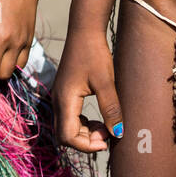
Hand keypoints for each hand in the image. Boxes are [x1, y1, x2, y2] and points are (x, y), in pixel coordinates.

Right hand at [52, 30, 122, 152]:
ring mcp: (59, 97)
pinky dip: (83, 123)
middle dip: (85, 141)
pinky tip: (98, 118)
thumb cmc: (94, 53)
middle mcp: (58, 101)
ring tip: (105, 126)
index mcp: (65, 100)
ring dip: (85, 133)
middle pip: (64, 135)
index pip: (68, 137)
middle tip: (107, 133)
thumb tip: (117, 133)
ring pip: (66, 127)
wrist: (84, 30)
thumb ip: (111, 109)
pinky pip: (69, 117)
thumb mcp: (106, 82)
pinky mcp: (64, 93)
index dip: (86, 145)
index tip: (107, 140)